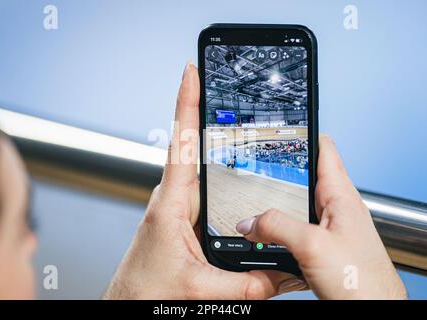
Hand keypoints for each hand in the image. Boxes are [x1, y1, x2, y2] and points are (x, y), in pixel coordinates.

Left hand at [104, 62, 304, 299]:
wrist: (127, 303)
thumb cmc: (144, 292)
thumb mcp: (201, 289)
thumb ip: (247, 284)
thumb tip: (282, 276)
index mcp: (171, 204)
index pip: (182, 143)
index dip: (186, 103)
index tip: (191, 72)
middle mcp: (172, 198)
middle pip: (191, 145)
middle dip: (204, 112)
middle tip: (216, 82)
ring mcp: (176, 206)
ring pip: (198, 167)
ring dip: (211, 142)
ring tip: (231, 118)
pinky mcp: (181, 217)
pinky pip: (202, 187)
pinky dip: (216, 173)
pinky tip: (229, 171)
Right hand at [236, 135, 406, 298]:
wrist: (372, 310)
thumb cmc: (361, 281)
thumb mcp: (311, 246)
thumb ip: (276, 227)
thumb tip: (249, 222)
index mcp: (341, 196)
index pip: (324, 149)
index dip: (304, 132)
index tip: (284, 125)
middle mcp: (338, 208)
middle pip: (306, 176)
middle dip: (281, 172)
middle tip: (258, 166)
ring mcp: (331, 227)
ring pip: (299, 205)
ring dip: (278, 204)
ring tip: (257, 203)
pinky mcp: (325, 246)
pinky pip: (298, 228)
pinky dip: (281, 228)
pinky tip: (270, 235)